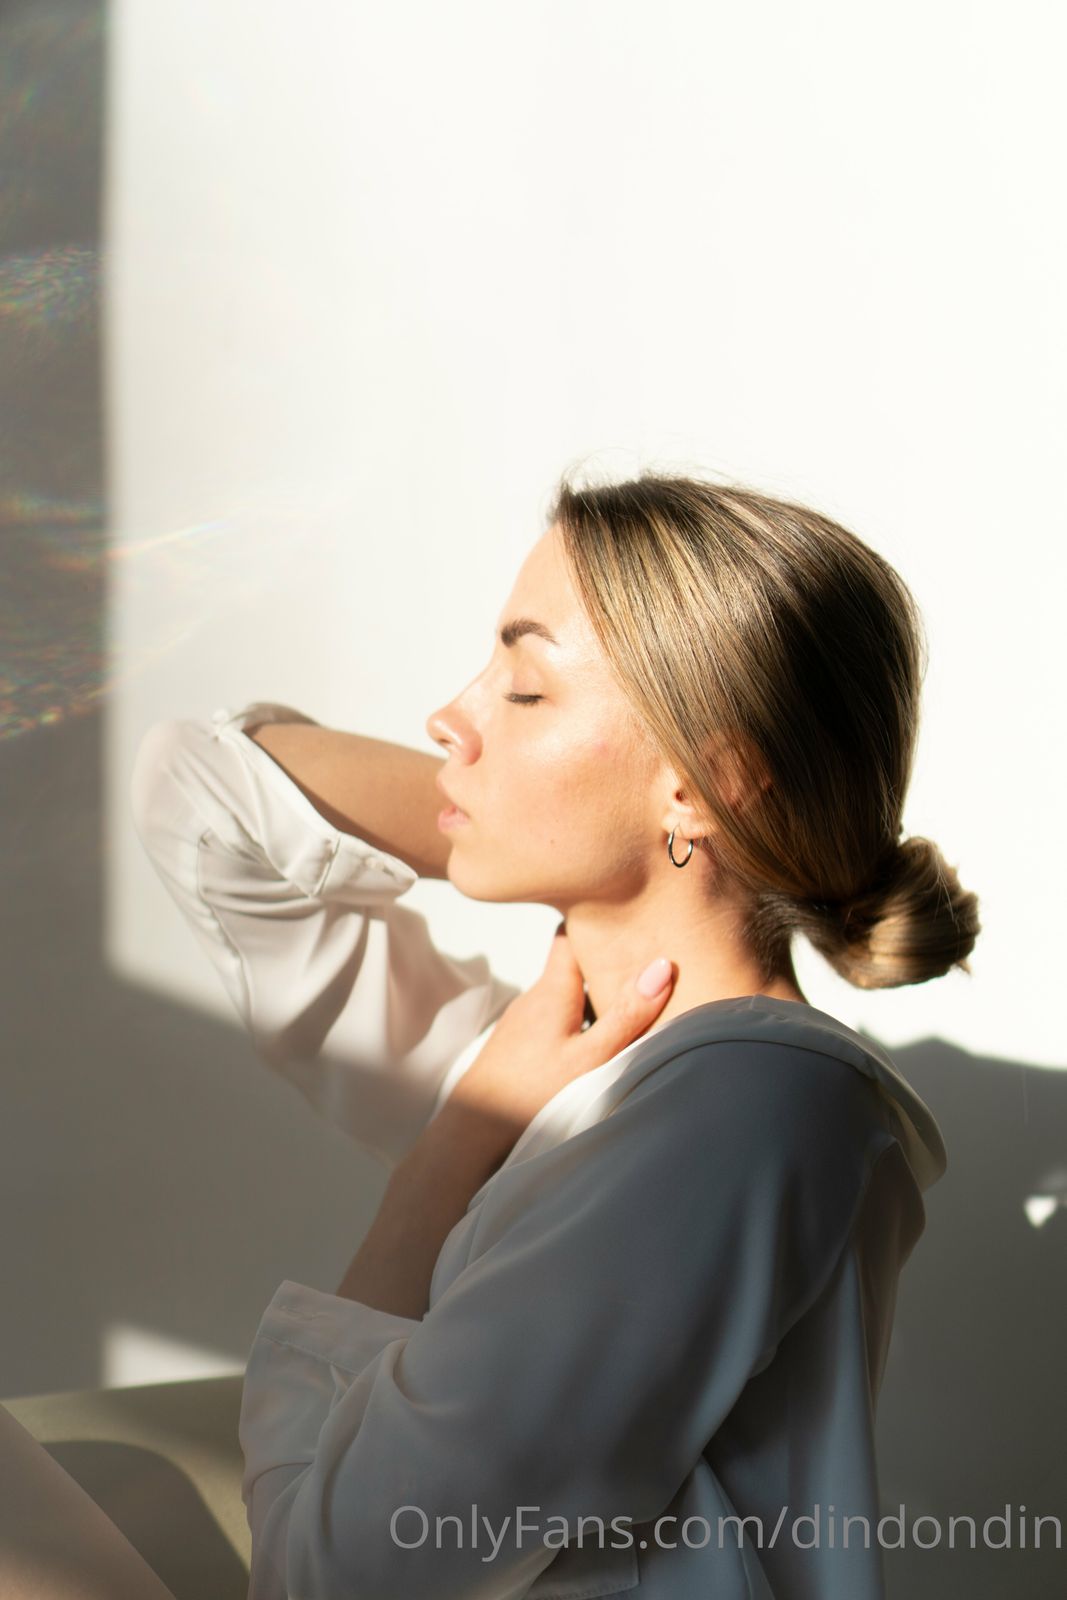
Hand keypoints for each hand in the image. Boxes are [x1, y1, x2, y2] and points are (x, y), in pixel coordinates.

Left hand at [445, 924, 675, 1163]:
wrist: (473, 1131)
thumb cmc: (531, 1094)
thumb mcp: (592, 1057)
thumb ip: (627, 1014)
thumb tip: (662, 967)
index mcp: (552, 989)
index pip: (570, 933)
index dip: (597, 925)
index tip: (629, 927)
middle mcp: (535, 997)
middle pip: (572, 965)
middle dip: (604, 965)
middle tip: (641, 971)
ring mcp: (524, 1020)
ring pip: (564, 994)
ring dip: (591, 998)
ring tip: (626, 1009)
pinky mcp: (519, 1043)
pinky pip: (554, 1019)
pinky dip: (576, 1021)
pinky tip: (593, 1044)